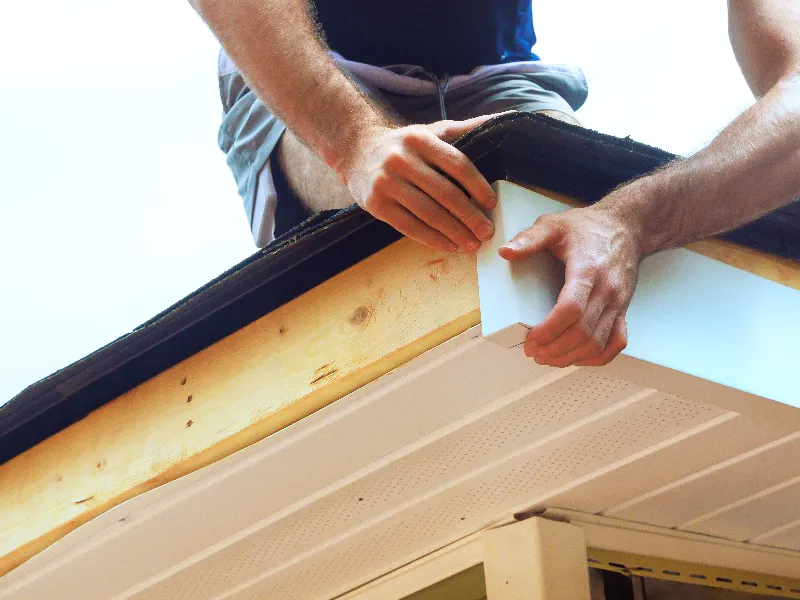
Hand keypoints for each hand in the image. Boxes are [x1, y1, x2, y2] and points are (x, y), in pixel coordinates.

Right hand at [339, 115, 502, 252]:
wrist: (358, 151)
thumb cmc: (405, 145)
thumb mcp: (433, 131)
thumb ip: (467, 129)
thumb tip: (510, 116)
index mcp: (420, 139)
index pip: (456, 163)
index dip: (476, 185)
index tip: (491, 203)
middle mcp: (400, 159)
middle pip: (444, 192)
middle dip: (469, 215)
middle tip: (487, 231)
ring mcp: (386, 183)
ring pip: (427, 213)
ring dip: (453, 232)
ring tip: (472, 244)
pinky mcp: (376, 204)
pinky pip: (409, 226)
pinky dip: (432, 239)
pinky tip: (449, 245)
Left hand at [498, 202, 643, 366]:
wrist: (627, 226)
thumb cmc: (588, 227)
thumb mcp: (553, 225)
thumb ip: (529, 238)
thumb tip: (505, 252)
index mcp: (587, 270)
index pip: (571, 310)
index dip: (549, 330)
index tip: (531, 339)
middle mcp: (606, 290)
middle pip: (583, 332)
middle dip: (554, 349)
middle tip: (532, 352)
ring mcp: (618, 302)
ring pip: (598, 342)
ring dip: (571, 357)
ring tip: (548, 358)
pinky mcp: (623, 309)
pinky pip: (616, 342)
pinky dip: (597, 356)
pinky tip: (577, 358)